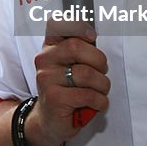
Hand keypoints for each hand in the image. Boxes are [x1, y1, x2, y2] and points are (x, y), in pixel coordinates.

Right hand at [27, 27, 109, 145]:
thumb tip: (92, 34)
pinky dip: (100, 101)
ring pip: (86, 73)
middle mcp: (44, 60)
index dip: (77, 26)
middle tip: (102, 71)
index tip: (91, 36)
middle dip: (99, 60)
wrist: (49, 120)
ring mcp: (47, 79)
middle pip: (76, 47)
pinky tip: (96, 103)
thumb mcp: (69, 66)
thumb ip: (78, 49)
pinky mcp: (55, 98)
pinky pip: (88, 95)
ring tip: (100, 92)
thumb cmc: (65, 90)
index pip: (57, 25)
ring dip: (102, 85)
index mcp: (50, 47)